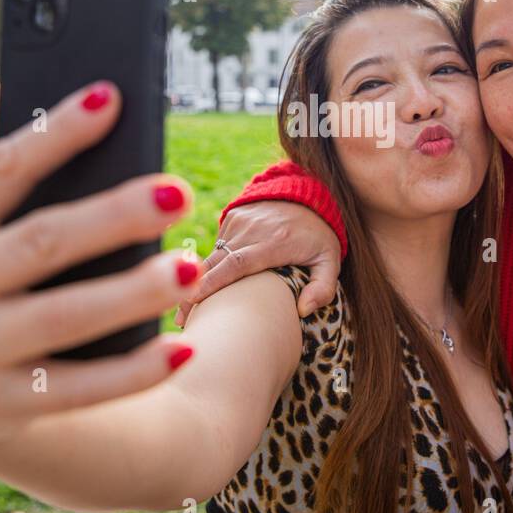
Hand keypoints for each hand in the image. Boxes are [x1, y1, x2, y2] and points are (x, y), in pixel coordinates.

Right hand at [0, 72, 202, 464]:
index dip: (56, 133)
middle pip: (43, 242)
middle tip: (180, 192)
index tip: (112, 98)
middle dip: (114, 216)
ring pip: (66, 317)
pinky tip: (182, 348)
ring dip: (135, 293)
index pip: (0, 170)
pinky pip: (78, 388)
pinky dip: (133, 371)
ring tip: (192, 266)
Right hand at [174, 200, 340, 326]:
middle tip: (181, 319)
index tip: (192, 301)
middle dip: (193, 290)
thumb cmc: (320, 236)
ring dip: (196, 280)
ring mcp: (240, 221)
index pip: (237, 264)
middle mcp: (252, 229)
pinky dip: (210, 265)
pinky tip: (203, 287)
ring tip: (186, 310)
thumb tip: (304, 311)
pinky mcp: (233, 217)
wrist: (310, 194)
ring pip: (212, 255)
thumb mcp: (331, 261)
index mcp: (275, 242)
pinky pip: (218, 245)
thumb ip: (324, 287)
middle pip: (215, 262)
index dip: (213, 282)